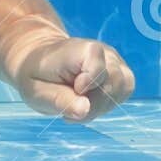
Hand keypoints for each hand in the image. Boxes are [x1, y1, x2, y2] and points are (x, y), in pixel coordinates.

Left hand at [15, 37, 134, 122]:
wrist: (42, 63)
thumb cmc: (37, 76)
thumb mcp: (37, 92)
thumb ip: (60, 100)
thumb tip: (85, 111)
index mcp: (81, 49)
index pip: (99, 70)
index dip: (87, 87)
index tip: (72, 89)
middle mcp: (105, 52)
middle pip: (113, 84)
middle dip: (92, 105)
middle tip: (67, 107)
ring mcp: (116, 61)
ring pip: (122, 90)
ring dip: (99, 106)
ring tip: (76, 103)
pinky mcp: (121, 72)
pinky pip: (123, 93)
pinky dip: (106, 104)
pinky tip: (88, 101)